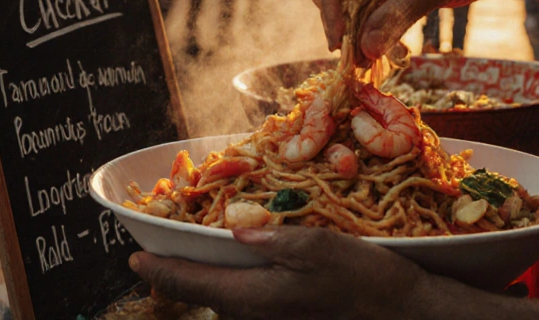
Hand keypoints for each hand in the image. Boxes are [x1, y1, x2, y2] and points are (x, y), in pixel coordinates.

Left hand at [130, 226, 429, 319]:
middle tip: (160, 248)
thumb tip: (234, 227)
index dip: (157, 269)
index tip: (132, 258)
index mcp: (254, 296)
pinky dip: (234, 284)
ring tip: (198, 249)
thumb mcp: (321, 247)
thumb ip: (273, 238)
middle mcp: (254, 316)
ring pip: (224, 300)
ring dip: (209, 278)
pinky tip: (244, 262)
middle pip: (203, 293)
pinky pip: (246, 303)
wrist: (406, 313)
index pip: (190, 283)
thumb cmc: (366, 279)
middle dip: (180, 272)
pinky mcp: (285, 318)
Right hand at [309, 0, 515, 63]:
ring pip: (352, 9)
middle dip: (342, 27)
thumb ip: (398, 15)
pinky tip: (383, 55)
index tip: (340, 47)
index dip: (330, 14)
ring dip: (358, 36)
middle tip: (357, 62)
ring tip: (369, 66)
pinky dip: (374, 34)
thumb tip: (364, 50)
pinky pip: (371, 14)